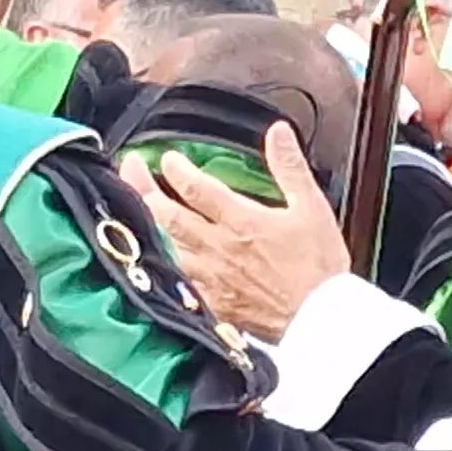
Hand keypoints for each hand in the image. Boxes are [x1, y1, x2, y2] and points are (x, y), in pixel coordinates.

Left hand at [120, 123, 353, 340]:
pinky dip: (162, 266)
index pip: (195, 188)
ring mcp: (212, 277)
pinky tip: (154, 259)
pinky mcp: (215, 302)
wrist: (321, 318)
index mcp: (241, 220)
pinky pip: (179, 282)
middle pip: (167, 214)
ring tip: (132, 207)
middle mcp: (218, 247)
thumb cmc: (319, 266)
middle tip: (130, 167)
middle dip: (143, 187)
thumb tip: (277, 132)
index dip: (176, 169)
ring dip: (147, 224)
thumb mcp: (312, 207)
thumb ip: (290, 167)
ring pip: (166, 247)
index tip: (167, 158)